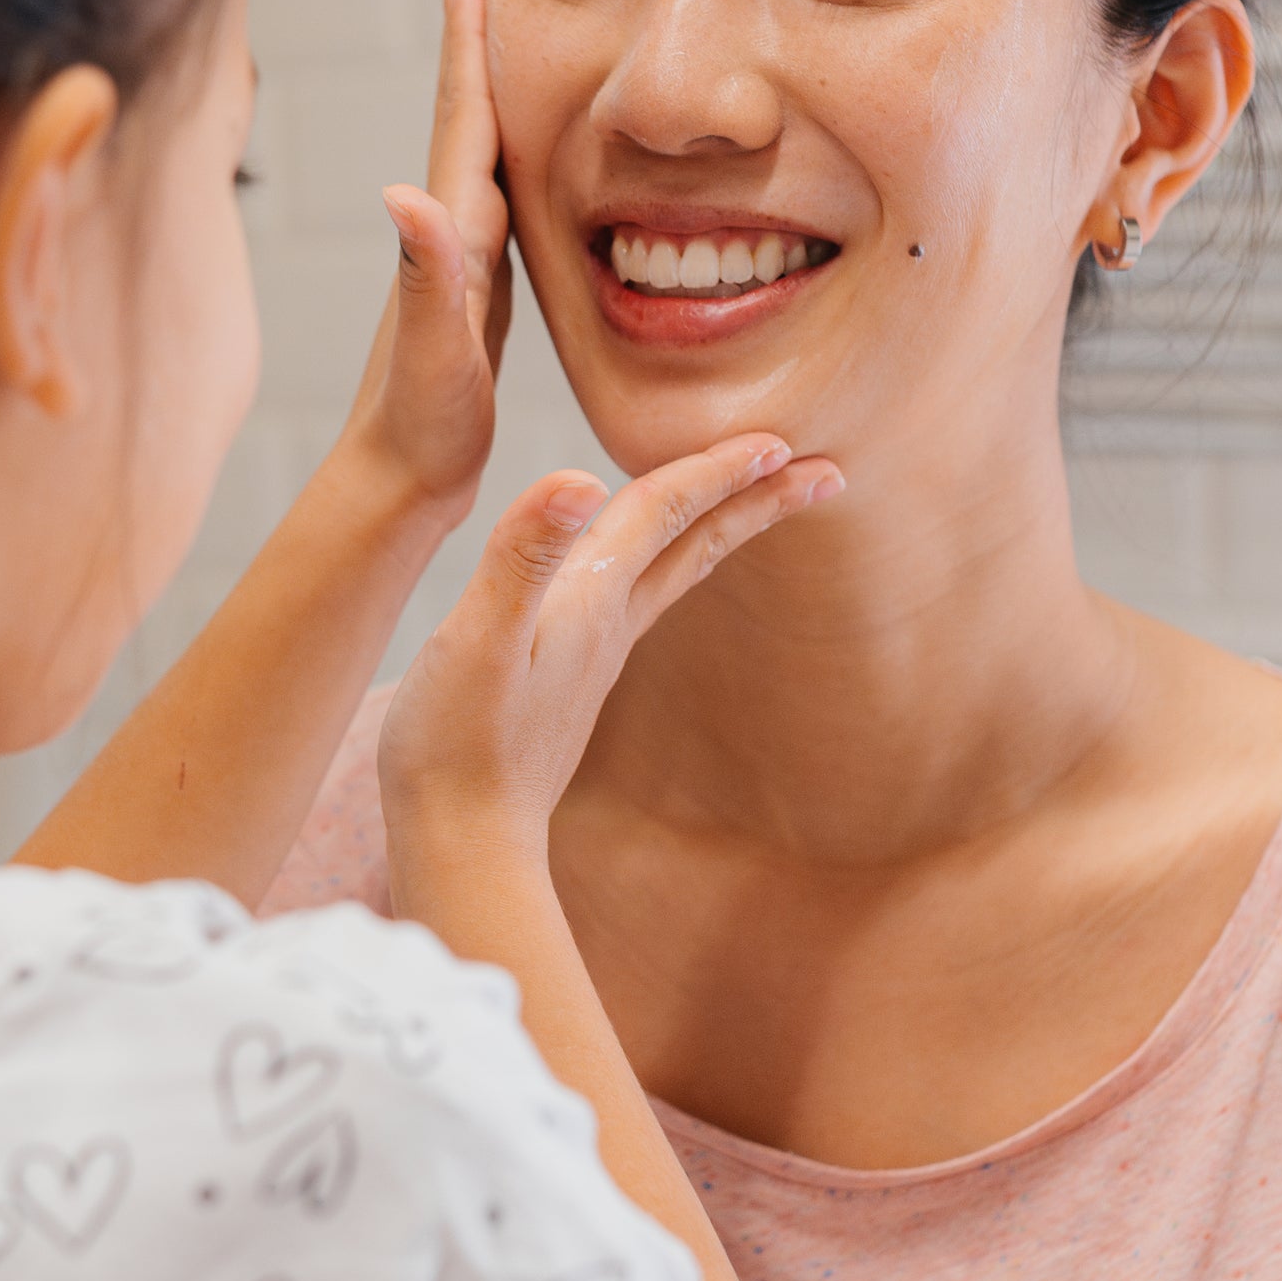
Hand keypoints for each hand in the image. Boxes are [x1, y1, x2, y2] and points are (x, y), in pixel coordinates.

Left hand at [332, 0, 513, 526]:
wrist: (395, 486)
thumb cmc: (419, 429)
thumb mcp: (435, 355)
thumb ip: (427, 278)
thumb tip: (403, 194)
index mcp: (449, 232)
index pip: (462, 115)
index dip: (467, 38)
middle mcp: (448, 232)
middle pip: (468, 113)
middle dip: (477, 37)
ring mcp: (461, 258)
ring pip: (485, 149)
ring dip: (492, 86)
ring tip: (508, 31)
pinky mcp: (479, 288)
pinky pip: (503, 198)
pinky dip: (515, 154)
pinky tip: (526, 153)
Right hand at [381, 436, 840, 851]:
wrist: (462, 842)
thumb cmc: (455, 745)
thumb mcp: (477, 639)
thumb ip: (524, 555)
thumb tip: (579, 478)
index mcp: (588, 602)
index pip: (662, 511)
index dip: (714, 467)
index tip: (784, 438)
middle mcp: (606, 626)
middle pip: (694, 545)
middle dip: (755, 501)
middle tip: (826, 472)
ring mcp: (593, 659)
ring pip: (673, 573)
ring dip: (719, 531)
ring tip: (756, 503)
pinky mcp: (571, 684)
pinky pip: (638, 601)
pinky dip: (664, 565)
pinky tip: (647, 572)